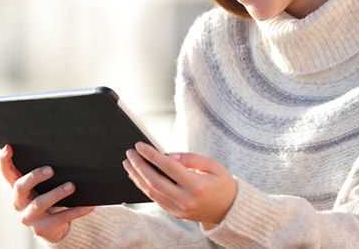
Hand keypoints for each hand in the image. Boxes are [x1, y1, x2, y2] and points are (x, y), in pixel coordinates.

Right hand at [0, 145, 94, 241]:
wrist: (52, 227)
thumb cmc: (47, 196)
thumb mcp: (41, 185)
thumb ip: (43, 171)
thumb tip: (63, 149)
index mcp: (17, 188)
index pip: (6, 172)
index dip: (4, 160)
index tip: (9, 147)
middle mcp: (19, 202)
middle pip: (20, 187)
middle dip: (34, 177)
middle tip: (50, 169)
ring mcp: (29, 217)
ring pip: (40, 203)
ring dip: (56, 193)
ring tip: (71, 186)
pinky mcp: (42, 229)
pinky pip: (60, 218)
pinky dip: (76, 211)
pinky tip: (89, 205)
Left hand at [122, 142, 236, 226]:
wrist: (230, 209)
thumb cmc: (222, 183)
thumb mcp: (212, 165)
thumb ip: (189, 158)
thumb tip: (166, 155)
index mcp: (197, 185)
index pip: (168, 167)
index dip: (151, 155)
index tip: (139, 145)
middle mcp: (186, 200)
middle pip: (154, 181)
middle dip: (139, 165)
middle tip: (129, 153)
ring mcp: (179, 209)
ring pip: (151, 193)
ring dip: (137, 177)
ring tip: (128, 163)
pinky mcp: (176, 214)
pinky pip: (156, 199)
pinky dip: (144, 187)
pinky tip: (138, 176)